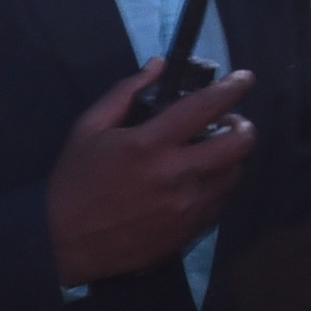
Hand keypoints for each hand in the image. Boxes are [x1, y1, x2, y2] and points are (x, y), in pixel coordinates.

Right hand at [43, 63, 254, 284]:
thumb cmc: (75, 182)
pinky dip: (220, 185)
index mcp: (148, 145)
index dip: (231, 88)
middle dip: (244, 127)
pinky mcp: (189, 231)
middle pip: (236, 146)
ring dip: (232, 158)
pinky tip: (203, 179)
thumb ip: (124, 93)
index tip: (245, 78)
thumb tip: (158, 65)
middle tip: (232, 122)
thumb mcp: (88, 129)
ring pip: (234, 175)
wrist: (65, 244)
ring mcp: (187, 207)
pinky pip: (221, 202)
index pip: (204, 108)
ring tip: (216, 151)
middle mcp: (176, 175)